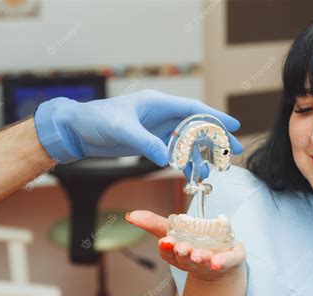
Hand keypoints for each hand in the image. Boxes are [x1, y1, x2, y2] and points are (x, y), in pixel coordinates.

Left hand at [34, 89, 242, 165]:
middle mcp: (161, 115)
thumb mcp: (121, 129)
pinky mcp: (150, 142)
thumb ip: (145, 143)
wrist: (77, 130)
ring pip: (187, 142)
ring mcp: (157, 130)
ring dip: (200, 156)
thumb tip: (167, 159)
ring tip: (212, 172)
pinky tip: (191, 173)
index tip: (234, 126)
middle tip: (234, 152)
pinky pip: (173, 153)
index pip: (194, 109)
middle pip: (196, 126)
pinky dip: (183, 162)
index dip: (215, 117)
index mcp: (158, 103)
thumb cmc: (96, 120)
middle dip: (216, 139)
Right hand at [126, 210, 245, 280]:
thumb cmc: (194, 244)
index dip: (167, 248)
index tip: (165, 241)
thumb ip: (154, 223)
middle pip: (185, 259)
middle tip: (181, 247)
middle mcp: (193, 260)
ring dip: (199, 258)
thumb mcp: (174, 231)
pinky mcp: (228, 260)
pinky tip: (217, 263)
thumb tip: (130, 215)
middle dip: (183, 253)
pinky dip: (221, 263)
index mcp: (178, 254)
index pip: (169, 253)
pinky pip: (225, 262)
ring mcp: (210, 262)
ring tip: (198, 254)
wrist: (221, 260)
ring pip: (203, 262)